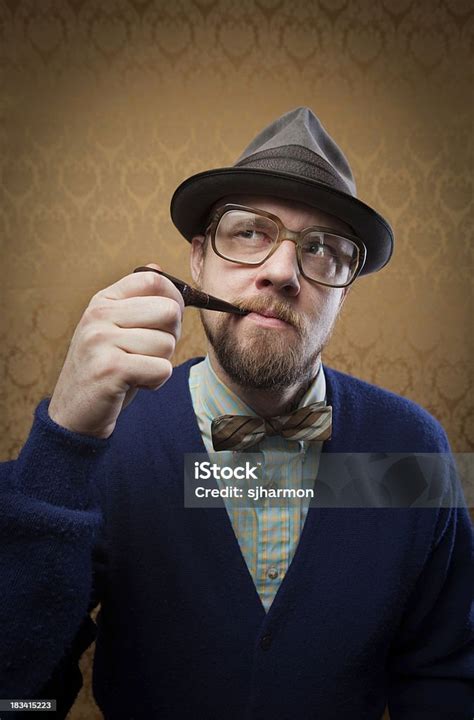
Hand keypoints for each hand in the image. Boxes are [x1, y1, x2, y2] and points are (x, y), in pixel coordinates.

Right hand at [48, 263, 183, 438]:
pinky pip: (162, 369)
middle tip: (149, 352)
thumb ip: (137, 301)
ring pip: (167, 343)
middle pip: (169, 311)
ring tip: (136, 369)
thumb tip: (159, 269)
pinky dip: (156, 381)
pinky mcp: (111, 369)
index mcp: (103, 300)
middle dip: (170, 336)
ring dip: (160, 363)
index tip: (167, 320)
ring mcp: (101, 340)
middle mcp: (99, 315)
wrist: (74, 412)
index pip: (153, 280)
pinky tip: (135, 383)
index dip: (173, 299)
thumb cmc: (105, 368)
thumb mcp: (115, 328)